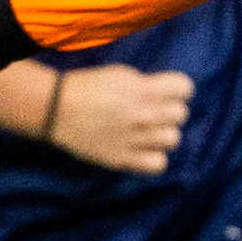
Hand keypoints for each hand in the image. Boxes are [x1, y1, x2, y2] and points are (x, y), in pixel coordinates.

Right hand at [46, 64, 191, 174]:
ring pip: (173, 139)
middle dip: (170, 111)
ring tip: (147, 132)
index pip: (185, 88)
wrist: (56, 109)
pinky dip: (155, 158)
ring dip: (163, 134)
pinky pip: (158, 164)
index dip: (178, 90)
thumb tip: (167, 96)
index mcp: (142, 89)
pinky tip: (144, 150)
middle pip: (180, 114)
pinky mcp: (123, 159)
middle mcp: (142, 114)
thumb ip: (148, 86)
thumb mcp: (122, 76)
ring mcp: (134, 138)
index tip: (169, 93)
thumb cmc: (88, 87)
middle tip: (154, 113)